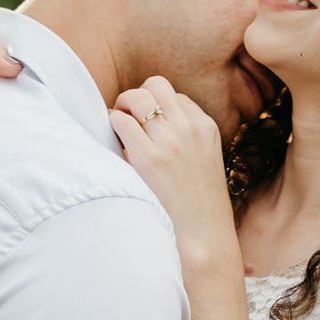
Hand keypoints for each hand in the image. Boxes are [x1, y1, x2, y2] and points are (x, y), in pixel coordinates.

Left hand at [111, 77, 236, 267]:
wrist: (205, 233)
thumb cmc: (200, 204)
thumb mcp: (206, 161)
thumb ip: (189, 138)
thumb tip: (154, 125)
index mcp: (206, 127)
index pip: (177, 97)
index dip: (159, 108)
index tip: (150, 126)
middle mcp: (189, 127)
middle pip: (156, 85)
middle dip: (138, 96)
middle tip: (129, 116)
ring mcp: (169, 140)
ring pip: (137, 97)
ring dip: (123, 105)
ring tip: (119, 125)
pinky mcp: (149, 158)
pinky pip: (121, 121)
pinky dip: (113, 124)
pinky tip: (115, 140)